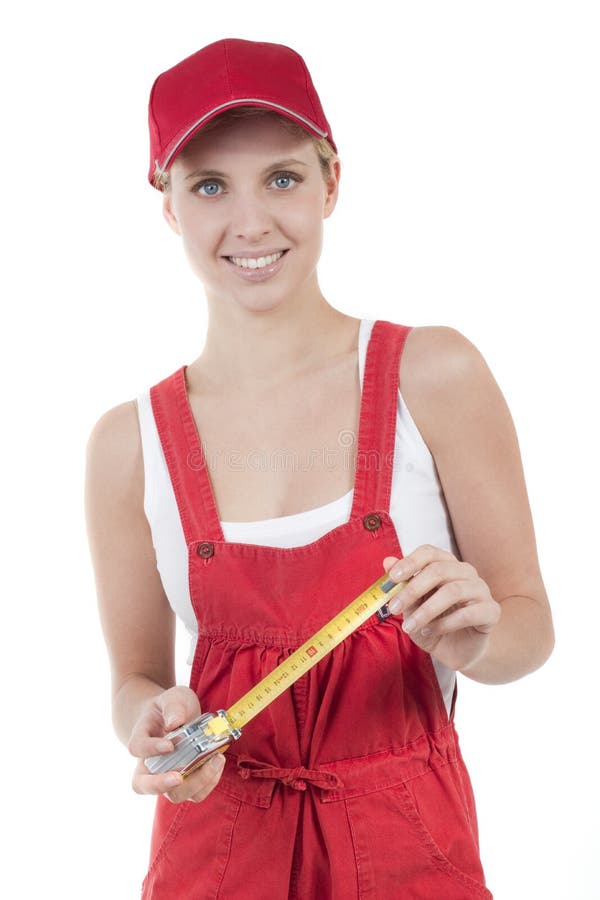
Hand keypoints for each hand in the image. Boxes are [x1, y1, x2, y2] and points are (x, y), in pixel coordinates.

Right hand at [128, 685, 225, 802]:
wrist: (172, 717)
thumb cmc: (169, 708)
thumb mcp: (172, 698)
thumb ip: (173, 706)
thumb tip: (175, 722)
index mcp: (141, 740)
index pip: (138, 748)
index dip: (151, 749)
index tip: (169, 744)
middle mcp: (149, 765)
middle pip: (146, 785)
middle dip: (164, 784)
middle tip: (180, 776)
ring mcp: (167, 777)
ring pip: (174, 795)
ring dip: (195, 783)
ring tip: (215, 760)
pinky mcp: (186, 783)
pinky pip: (195, 793)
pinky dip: (209, 782)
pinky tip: (218, 762)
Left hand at [383, 545, 500, 672]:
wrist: (456, 651)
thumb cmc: (433, 624)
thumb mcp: (412, 606)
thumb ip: (403, 584)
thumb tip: (387, 561)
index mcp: (446, 564)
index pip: (429, 552)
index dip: (410, 562)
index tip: (392, 578)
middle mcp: (466, 572)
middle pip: (439, 570)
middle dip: (412, 590)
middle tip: (393, 608)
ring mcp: (481, 590)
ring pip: (453, 591)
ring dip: (426, 611)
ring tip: (410, 626)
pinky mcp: (491, 611)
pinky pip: (468, 613)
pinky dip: (444, 624)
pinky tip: (430, 631)